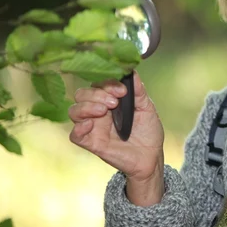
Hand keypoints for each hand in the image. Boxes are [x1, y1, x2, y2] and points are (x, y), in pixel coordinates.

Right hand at [69, 71, 164, 195]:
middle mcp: (98, 111)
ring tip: (104, 111)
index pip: (97, 84)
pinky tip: (91, 124)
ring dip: (87, 107)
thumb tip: (131, 70)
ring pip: (74, 111)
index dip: (106, 83)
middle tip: (114, 102)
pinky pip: (74, 135)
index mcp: (110, 99)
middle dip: (96, 94)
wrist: (152, 156)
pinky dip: (79, 128)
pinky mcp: (92, 143)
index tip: (122, 90)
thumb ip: (138, 91)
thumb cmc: (148, 131)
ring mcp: (94, 127)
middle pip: (81, 94)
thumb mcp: (147, 108)